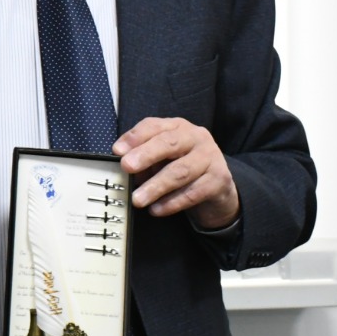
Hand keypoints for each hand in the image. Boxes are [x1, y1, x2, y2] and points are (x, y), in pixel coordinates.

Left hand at [114, 116, 238, 228]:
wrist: (218, 188)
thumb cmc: (181, 168)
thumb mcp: (161, 160)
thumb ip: (144, 160)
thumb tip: (123, 169)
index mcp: (178, 127)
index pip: (154, 126)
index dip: (135, 137)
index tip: (117, 150)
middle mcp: (196, 137)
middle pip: (169, 143)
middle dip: (146, 155)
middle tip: (127, 167)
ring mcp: (210, 157)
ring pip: (180, 171)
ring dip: (156, 186)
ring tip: (137, 199)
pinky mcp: (219, 180)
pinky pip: (193, 192)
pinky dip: (171, 203)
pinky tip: (156, 210)